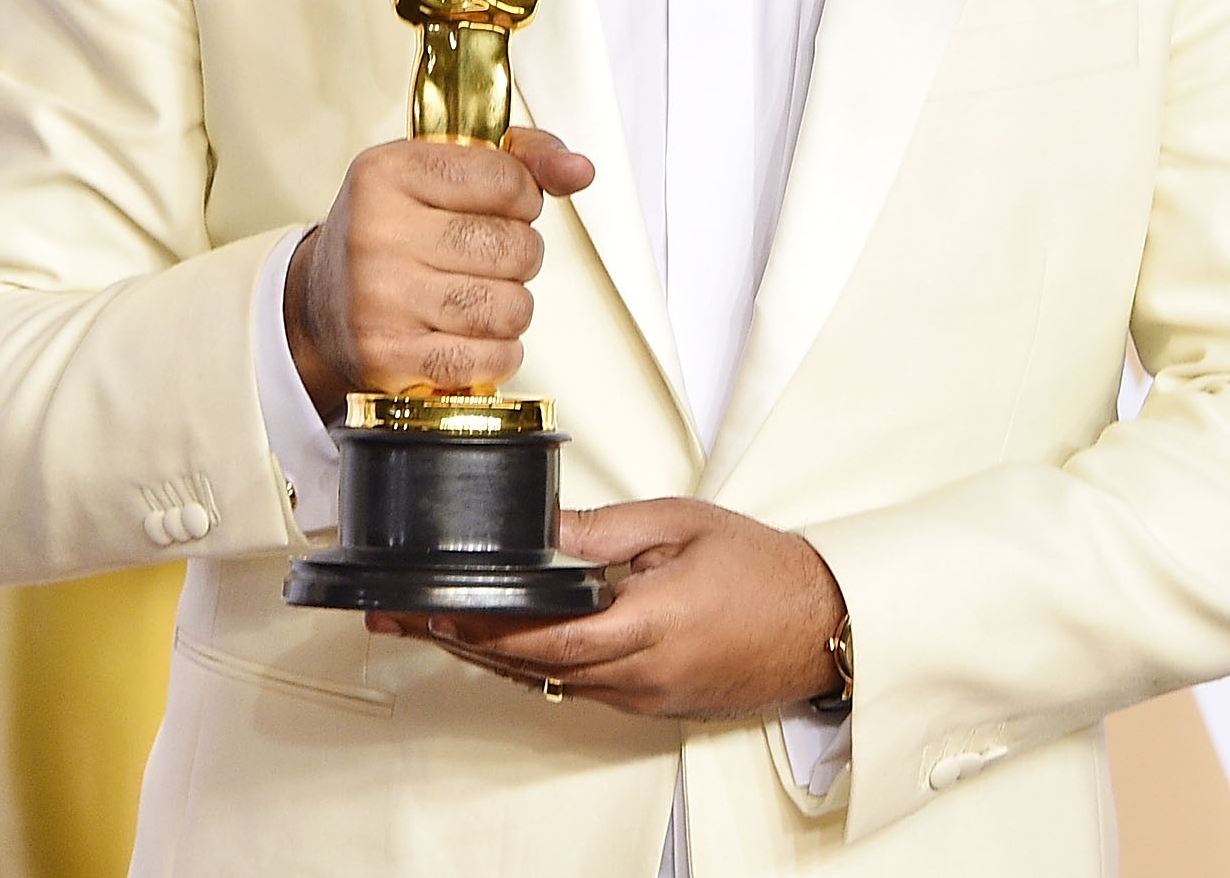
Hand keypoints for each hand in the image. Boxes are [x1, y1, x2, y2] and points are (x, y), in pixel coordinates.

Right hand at [287, 128, 591, 414]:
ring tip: (476, 296)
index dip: (523, 198)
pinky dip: (496, 352)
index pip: (509, 180)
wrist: (318, 308)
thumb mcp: (438, 174)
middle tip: (487, 258)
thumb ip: (521, 159)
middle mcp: (377, 232)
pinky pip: (490, 358)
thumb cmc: (390, 234)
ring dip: (510, 307)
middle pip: (516, 247)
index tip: (501, 207)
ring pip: (510, 307)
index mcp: (389, 172)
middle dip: (520, 256)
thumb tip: (579, 171)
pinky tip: (468, 335)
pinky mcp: (389, 357)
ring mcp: (380, 298)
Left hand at [379, 500, 845, 720]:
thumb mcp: (683, 525)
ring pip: (551, 683)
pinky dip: (536, 668)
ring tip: (439, 631)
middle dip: (464, 644)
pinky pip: (580, 689)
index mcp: (649, 625)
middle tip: (407, 621)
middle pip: (533, 667)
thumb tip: (548, 527)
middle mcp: (641, 674)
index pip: (547, 637)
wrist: (823, 624)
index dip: (485, 629)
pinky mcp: (653, 704)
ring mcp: (646, 696)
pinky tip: (507, 648)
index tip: (437, 611)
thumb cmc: (766, 572)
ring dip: (493, 659)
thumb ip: (608, 528)